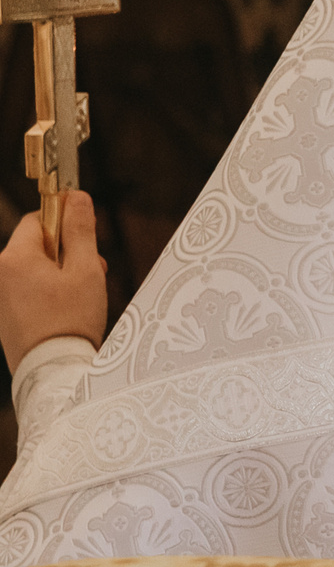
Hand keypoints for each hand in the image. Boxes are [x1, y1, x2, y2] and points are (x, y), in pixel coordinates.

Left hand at [0, 192, 105, 371]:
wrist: (53, 370)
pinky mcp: (6, 314)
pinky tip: (69, 310)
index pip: (37, 219)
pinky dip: (50, 292)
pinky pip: (29, 290)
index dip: (65, 223)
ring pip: (36, 269)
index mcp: (15, 257)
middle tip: (92, 271)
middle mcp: (0, 273)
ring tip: (83, 296)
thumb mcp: (86, 270)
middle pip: (37, 245)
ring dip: (61, 273)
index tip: (86, 237)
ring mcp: (0, 295)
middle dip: (67, 252)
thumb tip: (76, 197)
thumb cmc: (71, 319)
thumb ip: (80, 231)